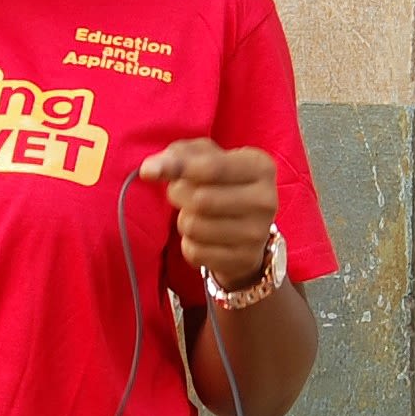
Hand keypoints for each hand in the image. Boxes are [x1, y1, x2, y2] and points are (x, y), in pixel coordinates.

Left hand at [140, 140, 279, 291]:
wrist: (250, 229)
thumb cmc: (223, 184)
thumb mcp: (207, 158)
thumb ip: (178, 155)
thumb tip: (150, 169)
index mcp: (260, 167)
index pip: (211, 167)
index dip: (176, 168)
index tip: (149, 171)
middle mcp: (266, 199)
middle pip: (200, 199)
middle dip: (179, 195)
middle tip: (182, 194)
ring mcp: (258, 233)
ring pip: (194, 227)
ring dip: (184, 221)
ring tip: (196, 216)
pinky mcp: (245, 259)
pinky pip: (196, 252)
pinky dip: (189, 245)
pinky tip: (203, 238)